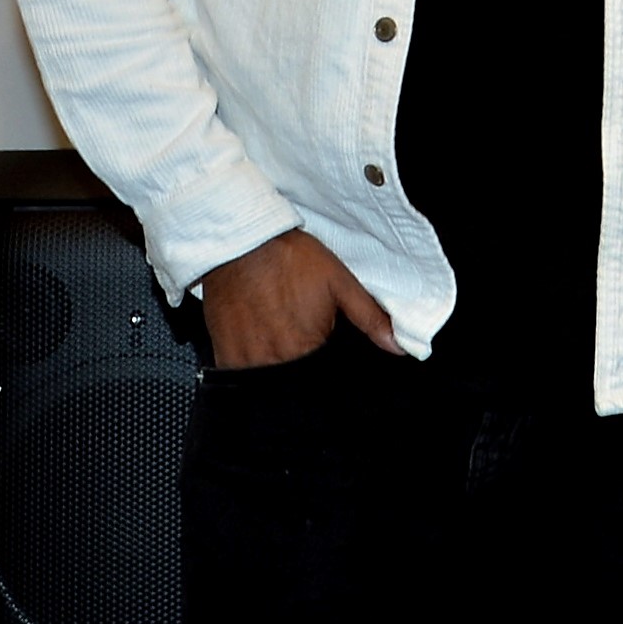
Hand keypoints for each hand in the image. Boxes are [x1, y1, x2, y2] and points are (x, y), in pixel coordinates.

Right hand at [197, 229, 399, 367]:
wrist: (244, 242)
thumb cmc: (291, 259)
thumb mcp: (342, 282)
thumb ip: (370, 318)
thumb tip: (398, 346)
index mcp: (307, 348)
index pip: (322, 377)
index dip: (326, 361)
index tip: (322, 341)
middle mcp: (274, 360)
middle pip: (294, 380)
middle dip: (303, 362)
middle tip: (299, 328)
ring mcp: (245, 360)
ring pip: (268, 379)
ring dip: (277, 362)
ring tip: (279, 330)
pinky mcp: (224, 354)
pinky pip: (240, 375)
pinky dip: (252, 363)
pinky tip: (260, 336)